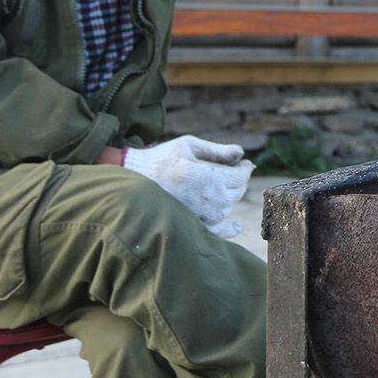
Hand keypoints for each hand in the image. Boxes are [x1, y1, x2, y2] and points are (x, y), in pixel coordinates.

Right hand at [120, 135, 252, 237]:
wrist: (133, 180)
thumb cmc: (161, 159)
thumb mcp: (188, 145)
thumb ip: (217, 150)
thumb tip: (241, 153)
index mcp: (208, 176)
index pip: (240, 176)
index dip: (245, 168)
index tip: (243, 163)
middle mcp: (208, 199)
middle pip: (237, 191)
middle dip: (238, 180)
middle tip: (232, 171)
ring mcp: (201, 215)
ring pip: (228, 207)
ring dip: (229, 196)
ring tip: (219, 186)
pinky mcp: (192, 225)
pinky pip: (218, 231)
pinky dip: (229, 228)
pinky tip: (236, 225)